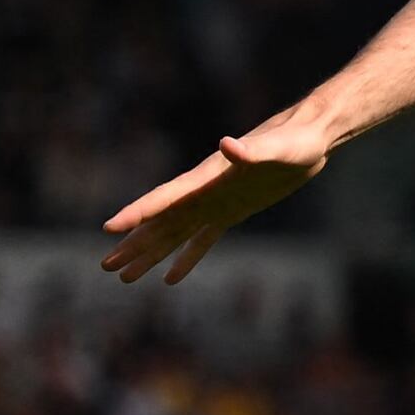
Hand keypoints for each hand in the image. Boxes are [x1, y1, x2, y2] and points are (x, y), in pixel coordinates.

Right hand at [98, 116, 333, 283]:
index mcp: (207, 177)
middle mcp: (204, 191)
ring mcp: (216, 202)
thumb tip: (227, 144)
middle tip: (105, 265)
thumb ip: (252, 150)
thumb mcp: (278, 148)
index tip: (109, 228)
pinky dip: (186, 258)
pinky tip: (169, 278)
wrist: (310, 137)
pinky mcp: (233, 211)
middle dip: (134, 244)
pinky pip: (203, 239)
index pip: (166, 198)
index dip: (138, 213)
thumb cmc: (295, 140)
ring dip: (150, 254)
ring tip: (124, 277)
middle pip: (161, 222)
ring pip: (175, 234)